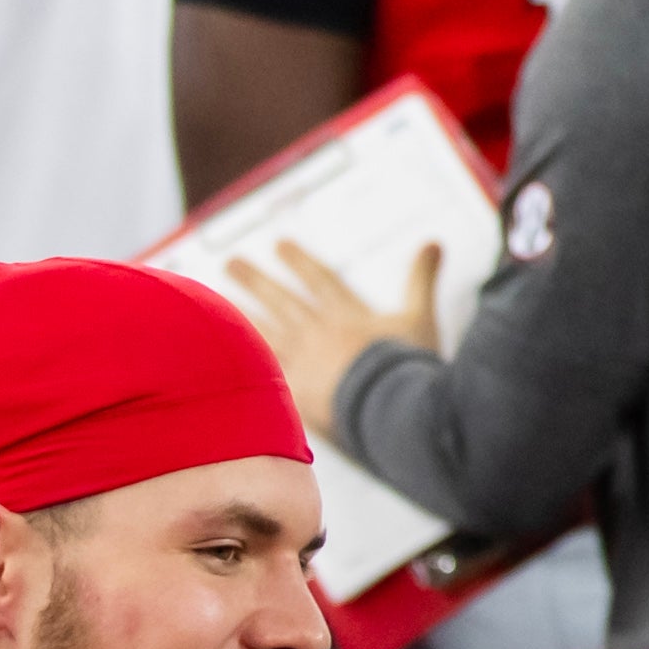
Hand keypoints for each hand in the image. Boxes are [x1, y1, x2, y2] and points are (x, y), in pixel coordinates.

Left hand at [227, 239, 440, 438]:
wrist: (387, 406)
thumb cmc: (406, 363)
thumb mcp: (421, 316)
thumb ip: (423, 279)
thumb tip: (435, 242)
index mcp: (347, 314)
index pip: (319, 280)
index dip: (299, 261)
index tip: (279, 245)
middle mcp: (317, 332)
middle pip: (282, 301)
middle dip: (256, 281)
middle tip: (231, 263)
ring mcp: (302, 363)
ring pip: (263, 333)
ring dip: (240, 315)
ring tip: (213, 304)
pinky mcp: (293, 392)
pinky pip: (259, 374)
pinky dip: (241, 365)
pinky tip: (219, 361)